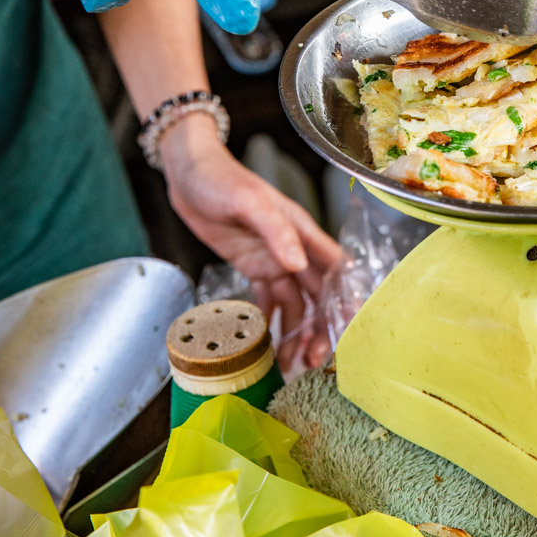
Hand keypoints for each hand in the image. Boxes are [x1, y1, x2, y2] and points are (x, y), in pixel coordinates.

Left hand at [161, 117, 341, 371]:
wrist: (188, 174)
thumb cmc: (221, 179)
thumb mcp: (249, 202)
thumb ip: (277, 231)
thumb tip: (299, 264)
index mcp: (301, 230)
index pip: (336, 268)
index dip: (346, 296)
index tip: (348, 326)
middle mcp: (293, 249)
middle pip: (318, 294)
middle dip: (320, 327)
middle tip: (313, 359)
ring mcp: (274, 260)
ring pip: (294, 303)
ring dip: (295, 332)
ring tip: (289, 362)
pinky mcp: (253, 267)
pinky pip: (268, 301)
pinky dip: (270, 323)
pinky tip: (266, 344)